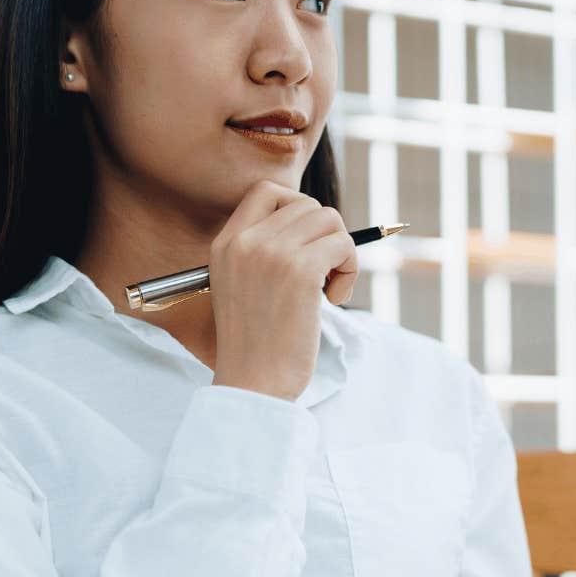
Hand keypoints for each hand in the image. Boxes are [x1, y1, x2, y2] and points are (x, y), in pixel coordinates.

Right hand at [207, 180, 357, 401]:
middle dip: (325, 236)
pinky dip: (350, 269)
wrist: (253, 384)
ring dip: (340, 251)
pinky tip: (335, 297)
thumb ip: (264, 253)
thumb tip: (318, 225)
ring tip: (329, 287)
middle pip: (307, 204)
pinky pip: (343, 245)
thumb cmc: (256, 345)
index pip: (267, 192)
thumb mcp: (241, 287)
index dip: (297, 207)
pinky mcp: (300, 271)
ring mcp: (271, 253)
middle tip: (322, 274)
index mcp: (225, 244)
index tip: (306, 243)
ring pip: (330, 219)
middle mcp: (245, 242)